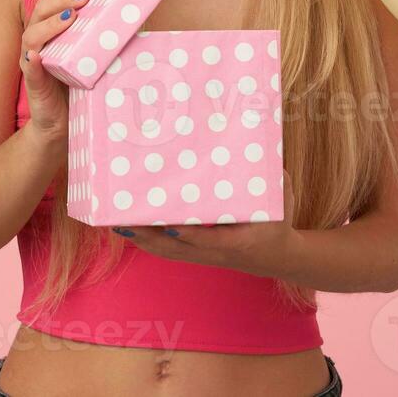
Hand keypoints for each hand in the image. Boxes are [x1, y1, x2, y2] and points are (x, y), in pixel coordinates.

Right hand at [18, 0, 95, 142]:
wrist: (63, 120)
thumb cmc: (79, 81)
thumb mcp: (93, 52)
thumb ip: (104, 34)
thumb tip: (136, 13)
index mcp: (52, 26)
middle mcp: (39, 38)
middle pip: (42, 8)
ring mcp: (33, 60)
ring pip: (32, 34)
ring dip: (51, 23)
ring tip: (70, 17)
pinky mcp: (33, 82)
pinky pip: (29, 68)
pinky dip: (33, 60)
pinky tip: (38, 55)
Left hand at [110, 169, 299, 280]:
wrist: (278, 256)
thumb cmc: (278, 221)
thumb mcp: (281, 197)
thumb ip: (271, 174)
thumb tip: (257, 140)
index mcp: (238, 241)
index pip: (210, 239)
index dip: (191, 235)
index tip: (172, 226)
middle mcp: (215, 253)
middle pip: (176, 249)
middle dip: (149, 235)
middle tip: (123, 219)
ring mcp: (203, 256)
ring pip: (166, 252)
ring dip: (141, 239)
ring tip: (116, 223)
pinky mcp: (196, 255)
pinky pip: (167, 251)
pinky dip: (147, 242)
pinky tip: (129, 230)